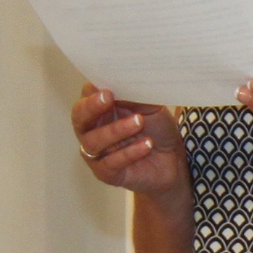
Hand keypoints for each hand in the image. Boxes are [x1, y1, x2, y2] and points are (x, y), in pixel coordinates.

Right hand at [72, 83, 184, 201]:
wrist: (173, 161)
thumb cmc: (157, 130)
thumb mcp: (151, 108)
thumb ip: (135, 95)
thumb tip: (123, 79)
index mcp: (100, 110)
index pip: (86, 96)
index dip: (93, 91)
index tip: (107, 85)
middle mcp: (92, 130)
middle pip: (79, 117)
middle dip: (91, 106)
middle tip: (109, 97)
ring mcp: (96, 153)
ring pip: (93, 141)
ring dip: (116, 130)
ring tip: (139, 122)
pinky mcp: (106, 173)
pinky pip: (110, 163)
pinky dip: (129, 153)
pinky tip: (146, 145)